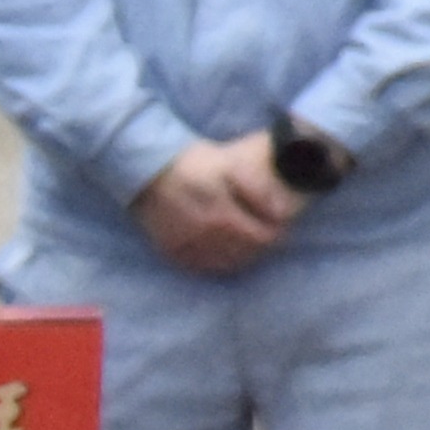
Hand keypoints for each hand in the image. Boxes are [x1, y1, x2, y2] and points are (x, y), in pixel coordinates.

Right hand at [134, 133, 306, 277]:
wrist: (147, 170)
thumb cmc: (193, 163)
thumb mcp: (230, 166)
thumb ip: (258, 190)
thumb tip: (282, 212)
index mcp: (223, 217)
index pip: (263, 238)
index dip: (276, 232)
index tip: (279, 224)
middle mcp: (205, 237)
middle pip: (247, 253)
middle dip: (260, 244)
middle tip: (264, 232)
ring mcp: (187, 246)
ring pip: (226, 263)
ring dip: (241, 255)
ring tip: (246, 241)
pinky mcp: (172, 251)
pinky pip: (202, 266)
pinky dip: (217, 261)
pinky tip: (223, 251)